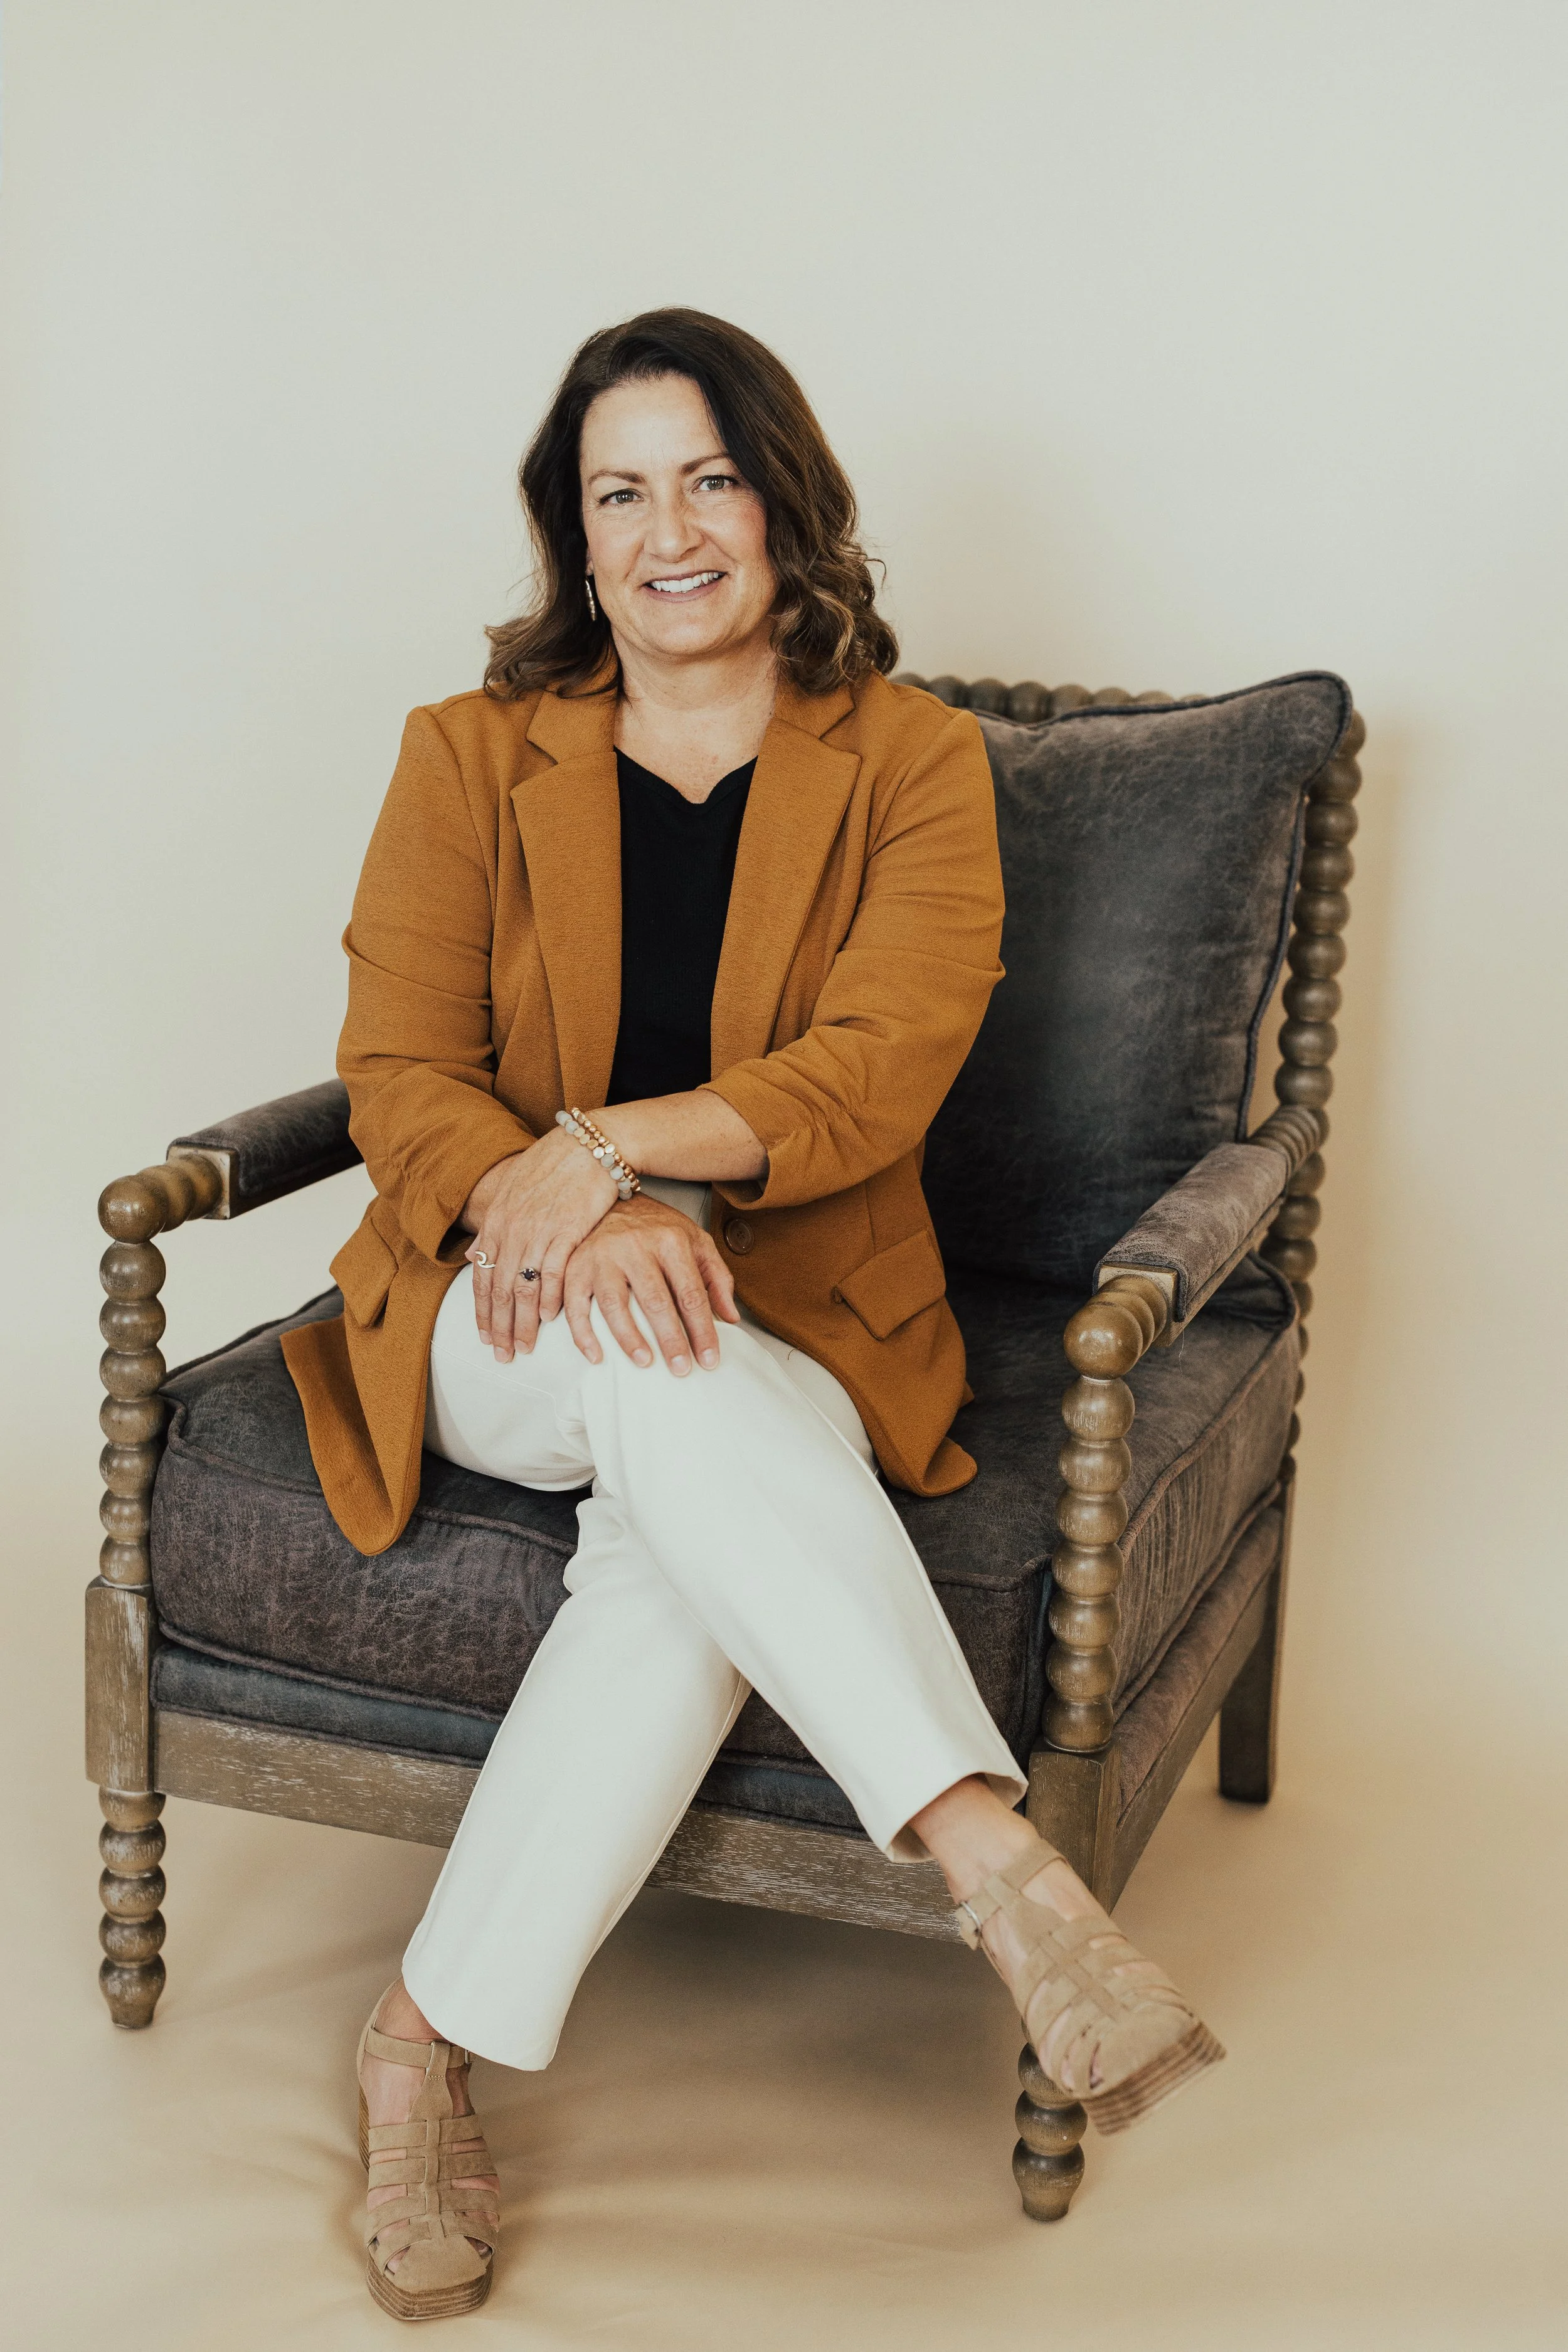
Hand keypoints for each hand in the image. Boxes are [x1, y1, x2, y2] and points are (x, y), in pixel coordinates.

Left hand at [462, 1131, 617, 1360]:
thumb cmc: (553, 1167)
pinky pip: (552, 1273)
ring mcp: (537, 1230)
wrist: (588, 1145)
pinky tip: (547, 1319)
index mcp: (496, 1220)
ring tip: (524, 1347)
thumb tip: (470, 1255)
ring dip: (521, 1323)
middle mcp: (511, 1229)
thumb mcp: (512, 1193)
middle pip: (499, 1289)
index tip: (485, 1337)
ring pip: (522, 1287)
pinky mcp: (566, 1231)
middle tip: (502, 1355)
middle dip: (498, 1327)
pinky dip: (548, 1298)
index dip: (482, 1312)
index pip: (482, 1276)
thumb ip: (491, 1227)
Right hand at [562, 1195, 738, 1374]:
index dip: (702, 1330)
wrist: (613, 1197)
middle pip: (655, 1301)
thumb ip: (716, 1277)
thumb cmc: (658, 1227)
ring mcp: (603, 1256)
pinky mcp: (576, 1266)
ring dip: (628, 1338)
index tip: (709, 1360)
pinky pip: (575, 1304)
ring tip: (645, 1362)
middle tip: (681, 1370)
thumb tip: (730, 1318)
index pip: (691, 1294)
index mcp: (671, 1240)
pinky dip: (582, 1334)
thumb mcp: (696, 1241)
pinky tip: (596, 1355)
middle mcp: (635, 1246)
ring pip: (613, 1303)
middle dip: (670, 1340)